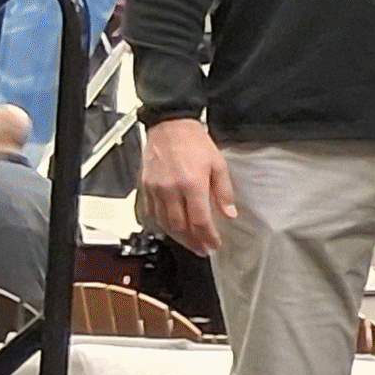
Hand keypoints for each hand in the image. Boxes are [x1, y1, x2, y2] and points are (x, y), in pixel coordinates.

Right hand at [138, 116, 236, 254]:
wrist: (170, 125)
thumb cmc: (193, 141)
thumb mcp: (218, 164)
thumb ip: (224, 191)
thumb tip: (229, 213)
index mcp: (191, 183)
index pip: (199, 220)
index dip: (207, 236)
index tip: (214, 244)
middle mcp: (171, 189)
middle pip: (180, 226)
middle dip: (193, 241)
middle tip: (202, 249)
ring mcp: (155, 189)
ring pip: (164, 223)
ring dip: (177, 237)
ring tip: (189, 243)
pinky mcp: (145, 186)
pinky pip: (150, 212)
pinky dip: (161, 225)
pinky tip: (170, 229)